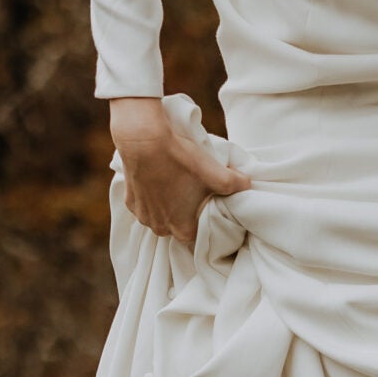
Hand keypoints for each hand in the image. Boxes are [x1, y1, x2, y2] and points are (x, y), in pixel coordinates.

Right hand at [111, 97, 247, 244]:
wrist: (142, 139)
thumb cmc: (179, 158)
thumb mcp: (213, 171)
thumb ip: (234, 183)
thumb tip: (248, 185)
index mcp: (179, 228)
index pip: (197, 237)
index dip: (204, 224)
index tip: (208, 210)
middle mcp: (158, 227)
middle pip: (177, 227)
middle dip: (185, 216)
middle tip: (194, 197)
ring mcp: (141, 214)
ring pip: (159, 218)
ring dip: (167, 208)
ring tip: (176, 188)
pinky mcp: (129, 200)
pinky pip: (145, 206)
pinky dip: (152, 198)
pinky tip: (159, 182)